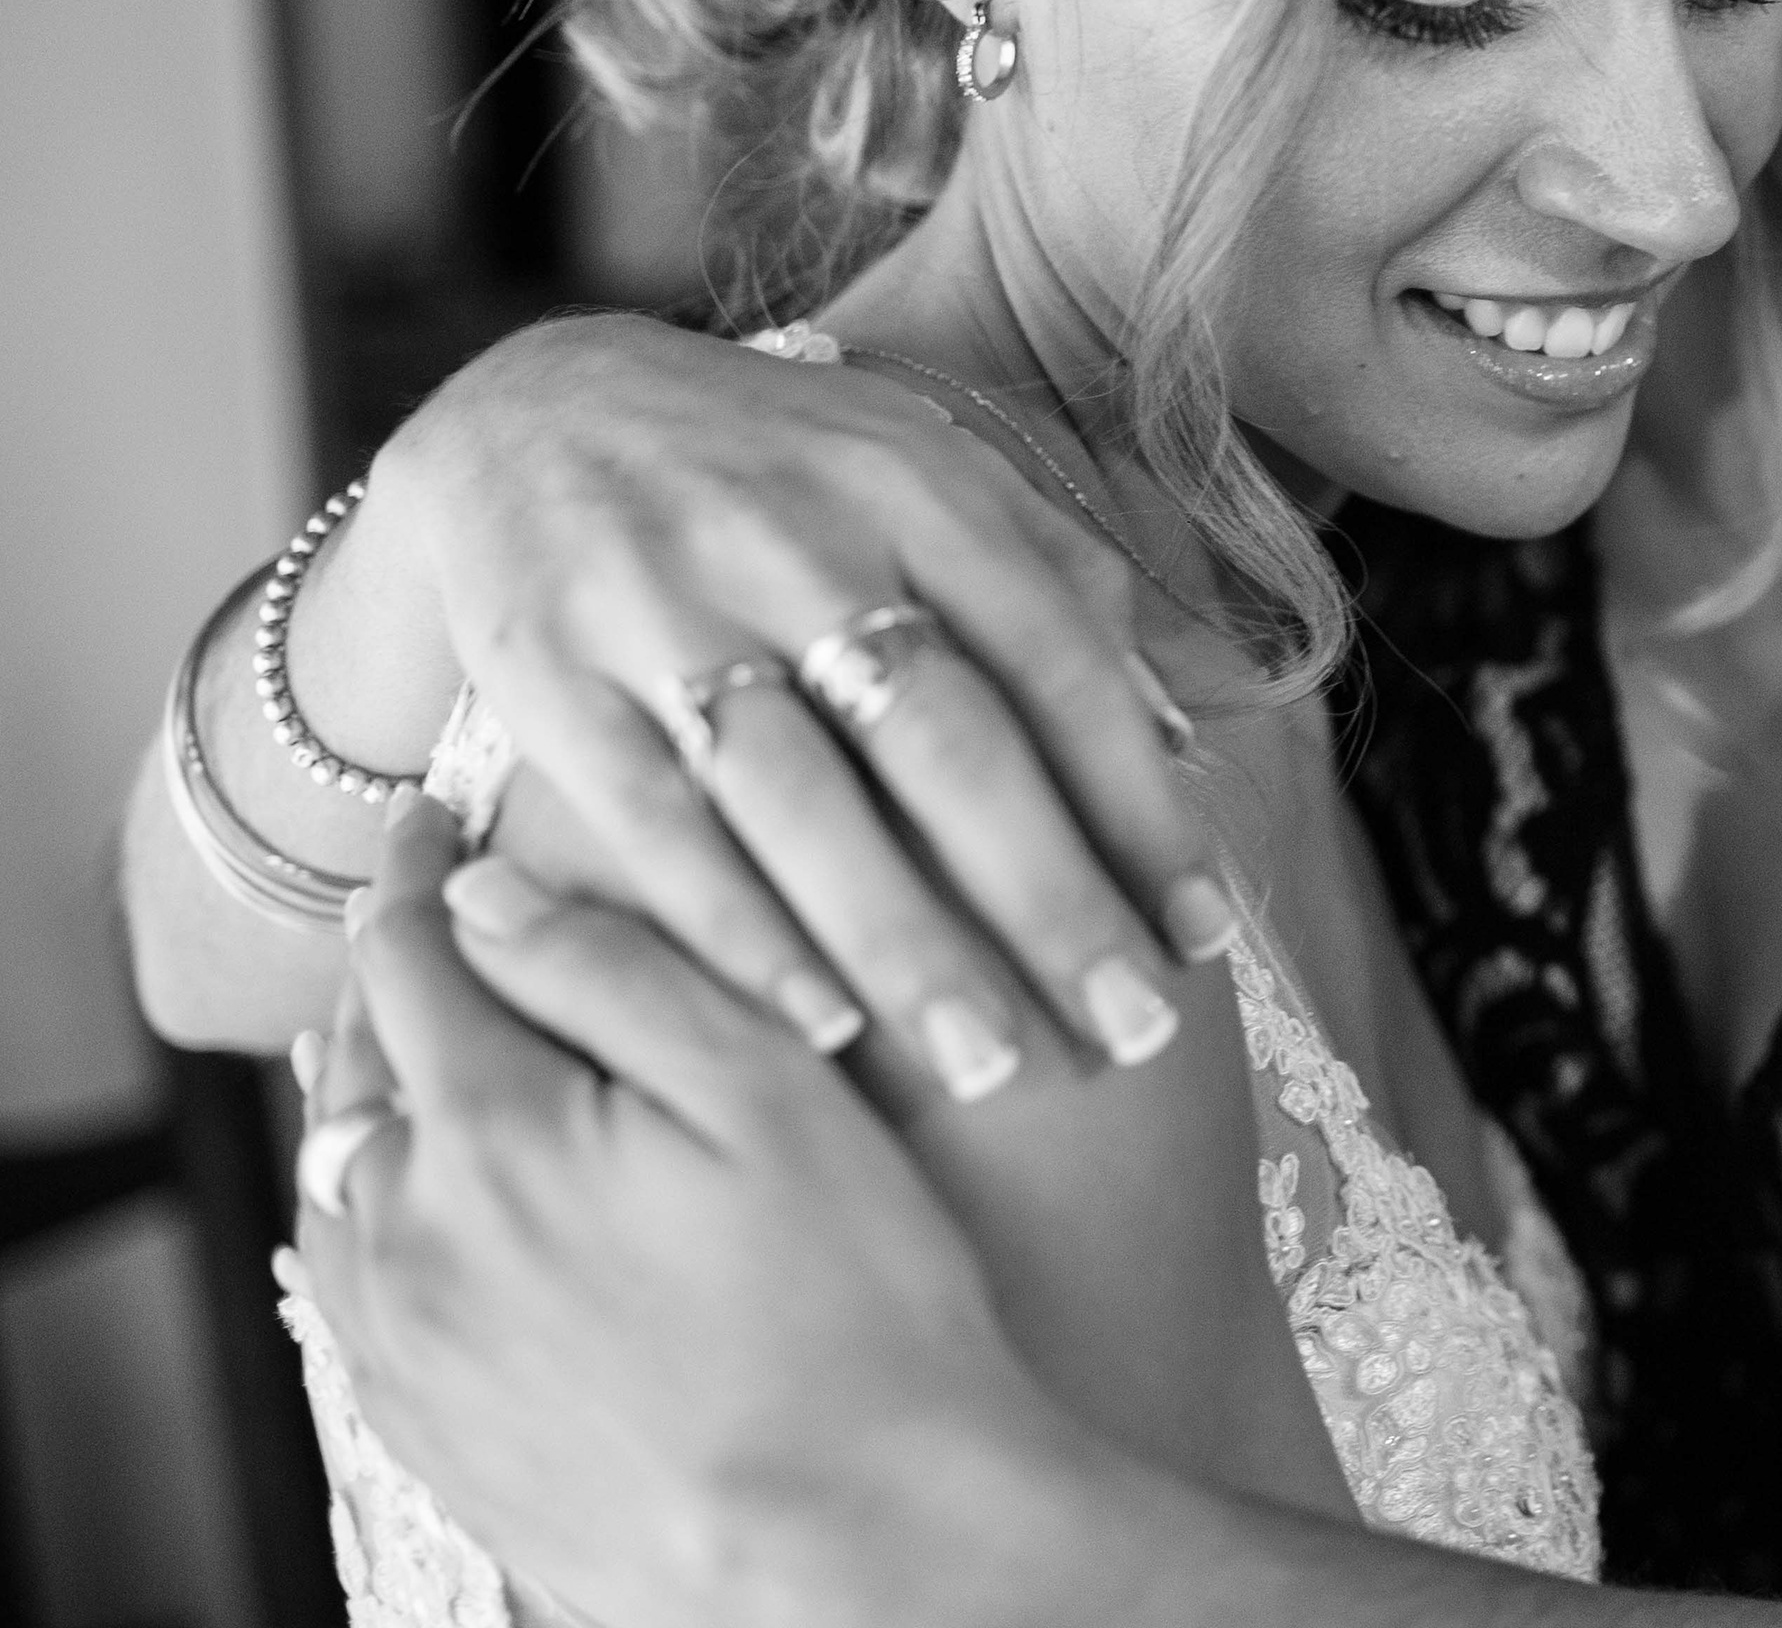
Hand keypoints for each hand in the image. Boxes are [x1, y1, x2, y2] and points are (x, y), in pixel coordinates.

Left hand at [296, 803, 1118, 1627]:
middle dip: (394, 976)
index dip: (421, 874)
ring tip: (422, 1048)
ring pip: (339, 1182)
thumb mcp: (771, 1095)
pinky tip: (432, 1203)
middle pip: (356, 1067)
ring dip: (372, 1096)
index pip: (414, 959)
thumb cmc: (853, 1313)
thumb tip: (492, 898)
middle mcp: (409, 1241)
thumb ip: (620, 977)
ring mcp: (405, 1350)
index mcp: (491, 1136)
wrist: (856, 1540)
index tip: (435, 825)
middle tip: (436, 916)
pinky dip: (373, 1211)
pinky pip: (354, 1288)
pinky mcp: (427, 1433)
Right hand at [380, 314, 1235, 1092]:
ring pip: (801, 799)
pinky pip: (655, 822)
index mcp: (913, 484)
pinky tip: (818, 1028)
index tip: (1205, 933)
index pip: (1055, 658)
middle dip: (1046, 900)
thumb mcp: (919, 469)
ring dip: (903, 942)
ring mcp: (662, 603)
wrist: (527, 409)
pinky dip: (739, 930)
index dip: (1135, 802)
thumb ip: (1052, 579)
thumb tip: (1175, 729)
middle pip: (944, 742)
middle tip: (1132, 1035)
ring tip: (990, 1064)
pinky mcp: (546, 672)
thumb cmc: (775, 469)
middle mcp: (794, 536)